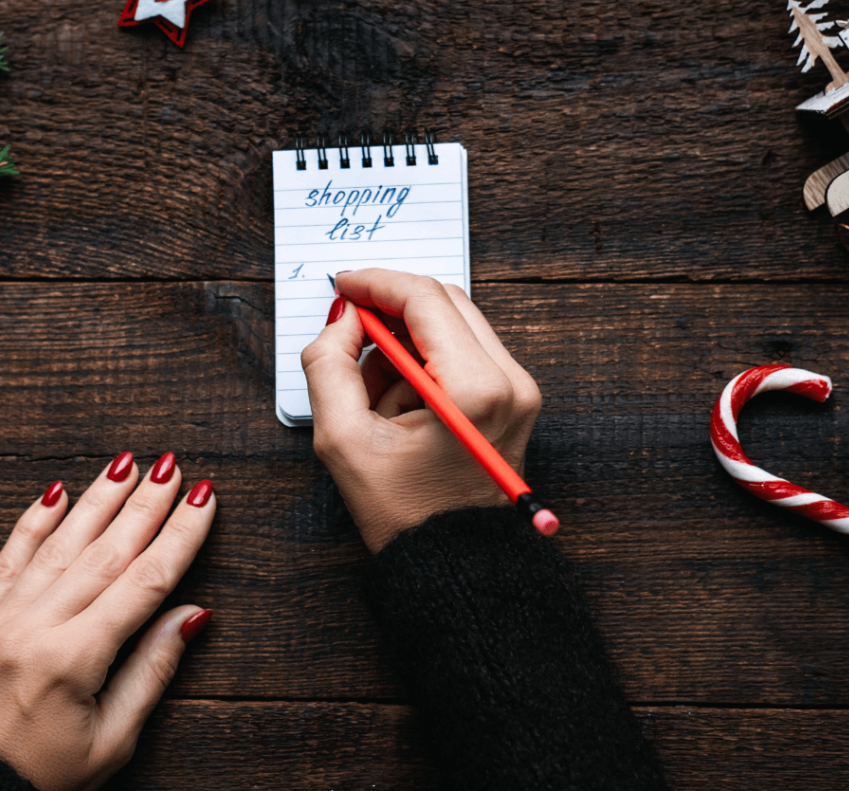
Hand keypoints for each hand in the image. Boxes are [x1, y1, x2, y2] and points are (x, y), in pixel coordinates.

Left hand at [0, 453, 216, 790]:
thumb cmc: (36, 781)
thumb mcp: (110, 743)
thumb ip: (152, 671)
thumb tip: (191, 614)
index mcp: (72, 661)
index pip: (143, 582)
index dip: (180, 537)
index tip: (203, 500)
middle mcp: (34, 629)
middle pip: (105, 552)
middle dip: (145, 505)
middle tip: (172, 467)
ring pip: (59, 545)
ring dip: (98, 500)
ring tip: (128, 464)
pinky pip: (7, 559)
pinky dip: (32, 522)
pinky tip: (55, 491)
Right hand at [301, 269, 540, 551]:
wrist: (456, 566)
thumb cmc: (405, 515)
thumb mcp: (342, 439)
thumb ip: (329, 364)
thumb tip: (343, 318)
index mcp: (475, 390)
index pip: (425, 298)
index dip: (376, 283)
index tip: (343, 285)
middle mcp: (510, 381)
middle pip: (445, 301)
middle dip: (391, 307)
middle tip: (350, 326)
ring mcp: (519, 389)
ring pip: (454, 323)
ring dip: (406, 338)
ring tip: (373, 392)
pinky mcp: (515, 398)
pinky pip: (465, 350)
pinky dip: (425, 359)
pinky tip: (398, 401)